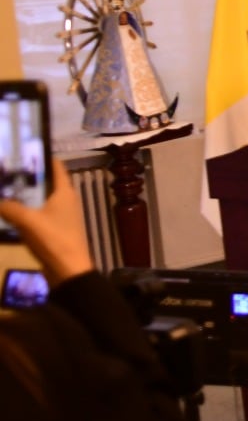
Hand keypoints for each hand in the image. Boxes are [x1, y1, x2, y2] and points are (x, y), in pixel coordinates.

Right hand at [0, 161, 93, 285]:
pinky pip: (40, 214)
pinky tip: (12, 212)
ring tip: (6, 188)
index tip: (25, 150)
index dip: (43, 157)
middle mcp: (67, 200)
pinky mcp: (57, 230)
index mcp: (65, 192)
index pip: (57, 167)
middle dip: (30, 176)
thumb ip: (8, 207)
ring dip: (27, 194)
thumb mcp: (27, 220)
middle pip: (48, 182)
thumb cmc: (52, 239)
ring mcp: (63, 216)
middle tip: (9, 170)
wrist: (69, 270)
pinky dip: (28, 210)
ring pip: (43, 199)